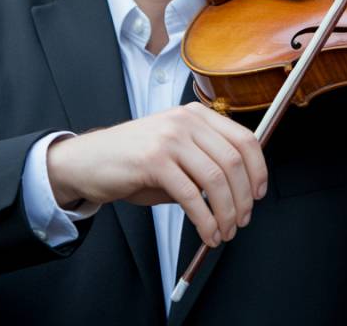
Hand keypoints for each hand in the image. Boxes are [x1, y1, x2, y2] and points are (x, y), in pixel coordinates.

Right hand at [46, 102, 266, 247]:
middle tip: (242, 220)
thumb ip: (205, 161)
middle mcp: (186, 121)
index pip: (244, 139)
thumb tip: (241, 190)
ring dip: (227, 213)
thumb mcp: (176, 151)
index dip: (258, 169)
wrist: (87, 161)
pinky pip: (191, 196)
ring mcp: (170, 138)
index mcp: (196, 115)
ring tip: (225, 231)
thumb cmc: (133, 160)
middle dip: (243, 198)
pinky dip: (205, 220)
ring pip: (215, 180)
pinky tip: (207, 232)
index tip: (260, 194)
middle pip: (233, 161)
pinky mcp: (154, 161)